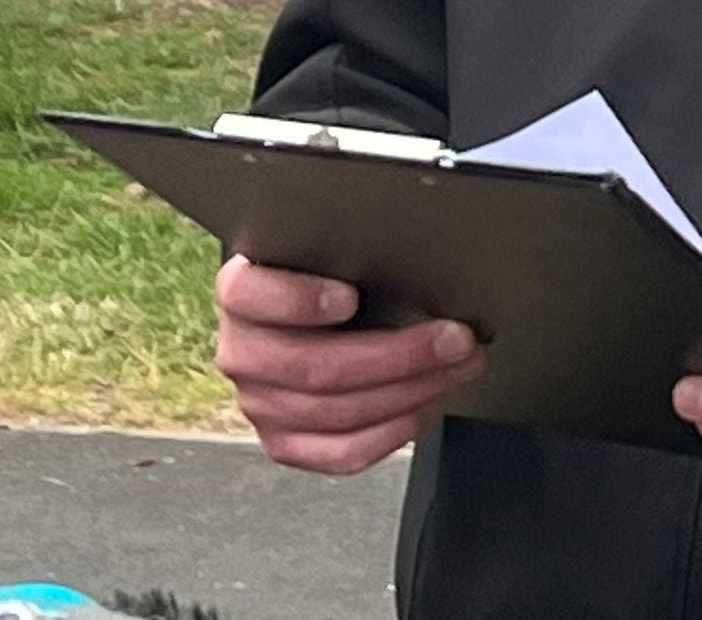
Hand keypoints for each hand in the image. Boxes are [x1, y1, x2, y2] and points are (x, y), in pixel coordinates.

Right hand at [216, 256, 483, 475]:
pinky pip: (338, 453)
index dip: (299, 300)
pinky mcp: (284, 442)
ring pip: (336, 412)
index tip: (350, 296)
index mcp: (241, 292)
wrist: (313, 311)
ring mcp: (259, 403)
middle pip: (315, 367)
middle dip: (400, 355)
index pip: (250, 296)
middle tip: (456, 338)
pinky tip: (424, 407)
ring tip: (460, 367)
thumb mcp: (333, 248)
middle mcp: (242, 351)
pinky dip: (389, 434)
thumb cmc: (333, 273)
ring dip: (411, 391)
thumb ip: (354, 250)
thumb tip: (422, 255)